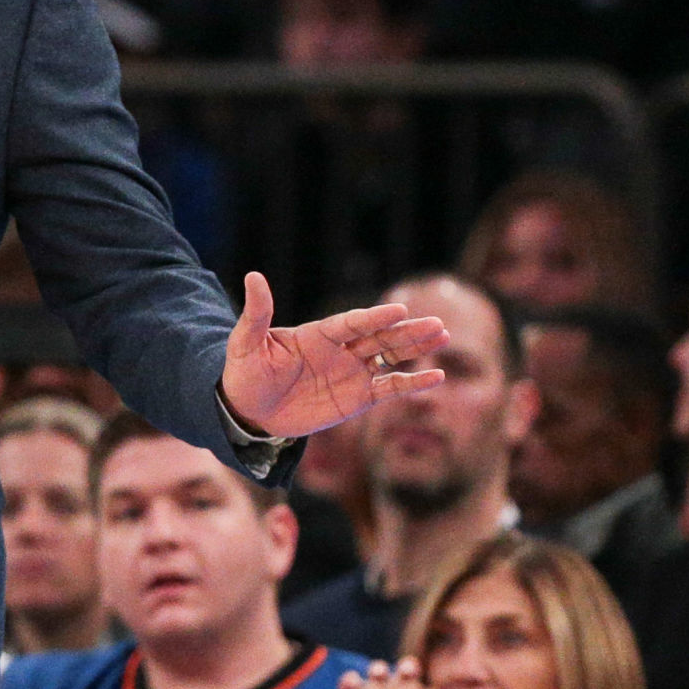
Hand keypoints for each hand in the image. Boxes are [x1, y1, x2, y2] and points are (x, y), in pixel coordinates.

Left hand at [219, 272, 445, 437]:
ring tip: (442, 336)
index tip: (398, 309)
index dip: (374, 317)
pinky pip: (390, 389)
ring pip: (390, 356)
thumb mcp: (246, 344)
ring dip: (416, 348)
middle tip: (438, 323)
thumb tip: (253, 276)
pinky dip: (412, 383)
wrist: (249, 411)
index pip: (352, 322)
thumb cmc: (245, 374)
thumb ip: (256, 313)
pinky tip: (437, 377)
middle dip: (407, 330)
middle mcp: (340, 350)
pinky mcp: (357, 398)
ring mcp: (352, 373)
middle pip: (379, 336)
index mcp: (317, 334)